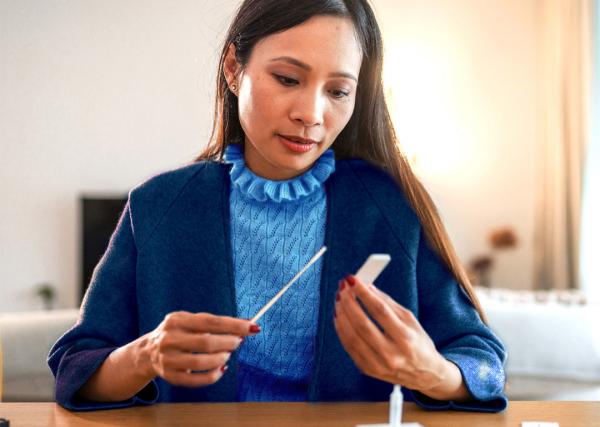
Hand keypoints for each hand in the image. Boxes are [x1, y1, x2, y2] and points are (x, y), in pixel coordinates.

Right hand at [141, 311, 259, 386]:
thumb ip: (216, 323)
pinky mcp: (169, 376)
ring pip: (201, 362)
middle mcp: (169, 338)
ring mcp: (167, 359)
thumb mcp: (191, 321)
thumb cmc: (179, 333)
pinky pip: (195, 380)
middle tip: (238, 342)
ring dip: (221, 359)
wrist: (147, 352)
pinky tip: (221, 369)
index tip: (252, 327)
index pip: (210, 321)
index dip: (234, 325)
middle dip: (228, 343)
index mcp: (177, 320)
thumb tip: (246, 325)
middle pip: (206, 342)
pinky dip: (213, 376)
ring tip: (227, 355)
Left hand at [333, 275, 452, 395]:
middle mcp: (392, 354)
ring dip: (342, 314)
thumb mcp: (410, 320)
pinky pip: (349, 347)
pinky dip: (341, 329)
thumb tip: (367, 287)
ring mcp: (378, 364)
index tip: (353, 280)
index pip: (380, 311)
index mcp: (406, 338)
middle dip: (349, 302)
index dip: (364, 293)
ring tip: (339, 299)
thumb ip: (388, 303)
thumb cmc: (418, 343)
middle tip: (343, 287)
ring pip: (352, 336)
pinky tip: (340, 316)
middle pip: (362, 324)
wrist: (424, 374)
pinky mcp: (368, 369)